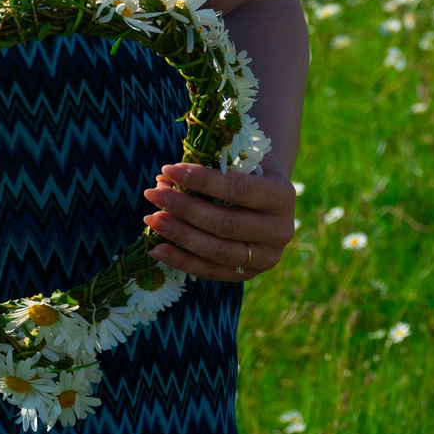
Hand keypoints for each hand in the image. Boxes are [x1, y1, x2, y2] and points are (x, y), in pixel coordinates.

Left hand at [142, 163, 295, 280]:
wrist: (268, 197)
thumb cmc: (245, 169)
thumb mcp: (237, 158)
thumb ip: (207, 165)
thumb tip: (164, 179)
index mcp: (282, 196)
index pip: (237, 189)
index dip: (201, 181)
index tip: (167, 169)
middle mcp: (280, 231)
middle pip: (226, 224)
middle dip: (184, 209)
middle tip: (152, 194)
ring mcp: (266, 257)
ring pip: (218, 252)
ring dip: (180, 236)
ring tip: (151, 219)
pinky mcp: (249, 274)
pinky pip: (212, 271)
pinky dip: (182, 261)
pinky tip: (157, 249)